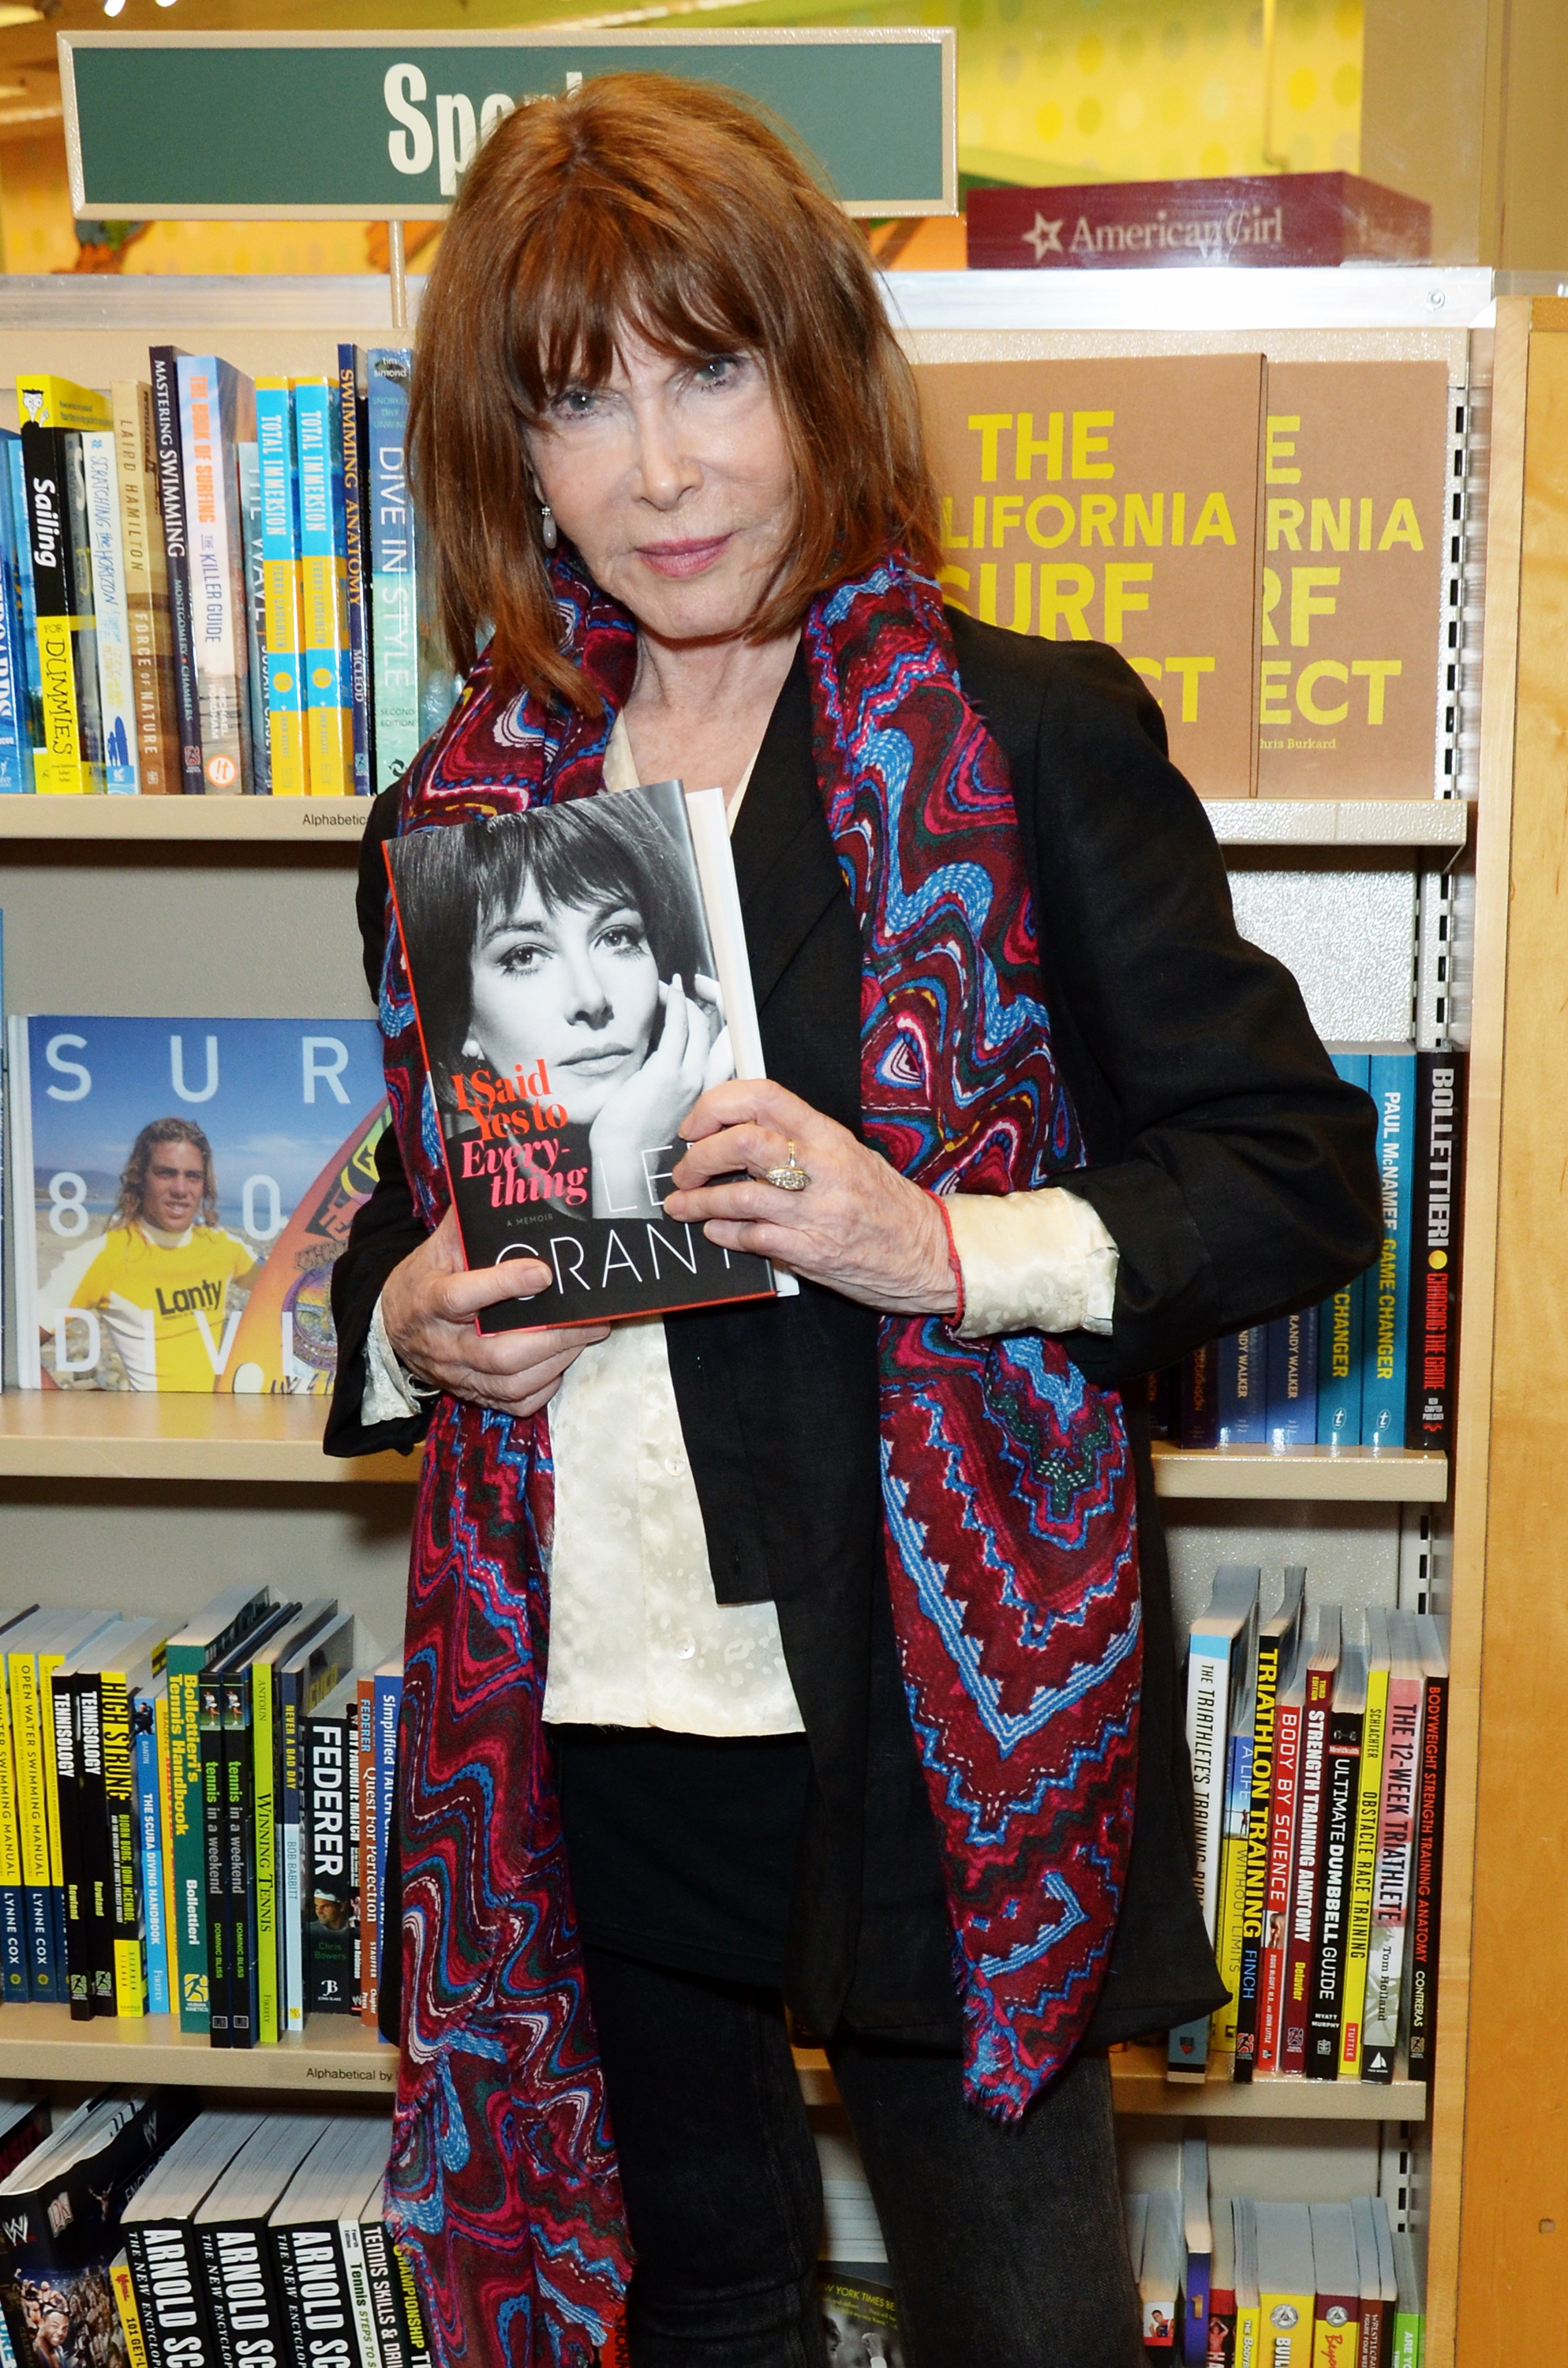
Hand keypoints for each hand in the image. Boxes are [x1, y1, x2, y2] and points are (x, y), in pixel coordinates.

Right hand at [379, 1207, 609, 1416]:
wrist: (393, 1328)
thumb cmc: (425, 1279)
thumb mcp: (437, 1247)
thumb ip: (467, 1223)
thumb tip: (503, 1188)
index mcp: (428, 1301)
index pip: (462, 1297)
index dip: (503, 1286)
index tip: (544, 1274)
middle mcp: (442, 1345)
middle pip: (499, 1353)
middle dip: (553, 1336)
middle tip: (591, 1318)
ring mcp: (458, 1376)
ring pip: (512, 1381)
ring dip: (557, 1360)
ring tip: (588, 1334)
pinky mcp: (473, 1395)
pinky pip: (514, 1401)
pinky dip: (544, 1385)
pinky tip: (562, 1361)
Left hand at [589, 972, 725, 1217]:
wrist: (625, 1165)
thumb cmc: (636, 1142)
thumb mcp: (665, 1112)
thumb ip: (673, 1087)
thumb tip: (658, 1060)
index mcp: (707, 1099)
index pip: (727, 1053)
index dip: (725, 1022)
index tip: (712, 1001)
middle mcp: (705, 1088)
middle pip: (719, 1032)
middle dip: (711, 1001)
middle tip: (696, 985)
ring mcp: (688, 1079)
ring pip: (699, 1026)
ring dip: (686, 999)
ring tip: (671, 986)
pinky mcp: (666, 1073)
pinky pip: (678, 1026)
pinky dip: (675, 1001)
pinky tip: (668, 989)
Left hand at [664, 1079, 957, 1317]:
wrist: (931, 1253)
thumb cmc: (887, 1205)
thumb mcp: (849, 1155)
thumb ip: (798, 1141)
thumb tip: (736, 1134)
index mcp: (828, 1136)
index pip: (763, 1097)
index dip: (717, 1105)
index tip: (695, 1125)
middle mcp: (823, 1167)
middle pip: (742, 1142)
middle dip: (698, 1157)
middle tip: (684, 1172)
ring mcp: (818, 1210)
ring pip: (739, 1195)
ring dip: (699, 1202)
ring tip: (683, 1207)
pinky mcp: (814, 1250)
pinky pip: (753, 1237)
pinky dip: (724, 1233)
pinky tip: (715, 1232)